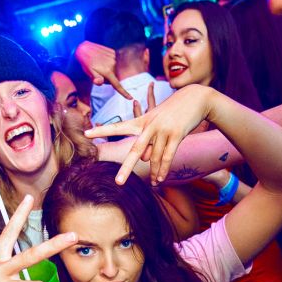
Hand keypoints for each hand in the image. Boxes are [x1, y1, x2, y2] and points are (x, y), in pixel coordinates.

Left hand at [74, 41, 132, 100]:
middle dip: (110, 79)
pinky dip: (112, 65)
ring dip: (111, 71)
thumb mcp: (89, 72)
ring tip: (101, 66)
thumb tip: (99, 82)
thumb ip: (96, 78)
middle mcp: (113, 64)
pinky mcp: (114, 53)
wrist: (85, 48)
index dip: (124, 92)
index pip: (117, 85)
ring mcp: (115, 58)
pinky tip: (104, 62)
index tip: (130, 98)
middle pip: (117, 77)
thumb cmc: (86, 62)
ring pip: (117, 70)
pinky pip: (116, 63)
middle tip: (100, 74)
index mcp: (108, 71)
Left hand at [85, 84, 217, 184]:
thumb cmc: (173, 112)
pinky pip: (168, 157)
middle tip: (119, 182)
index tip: (86, 134)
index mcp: (141, 121)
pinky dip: (164, 170)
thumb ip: (149, 141)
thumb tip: (145, 160)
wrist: (196, 98)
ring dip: (155, 172)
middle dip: (126, 167)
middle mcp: (149, 125)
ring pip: (154, 158)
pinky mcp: (176, 134)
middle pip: (135, 150)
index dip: (102, 131)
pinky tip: (160, 179)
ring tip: (154, 183)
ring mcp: (163, 130)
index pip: (118, 126)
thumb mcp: (157, 123)